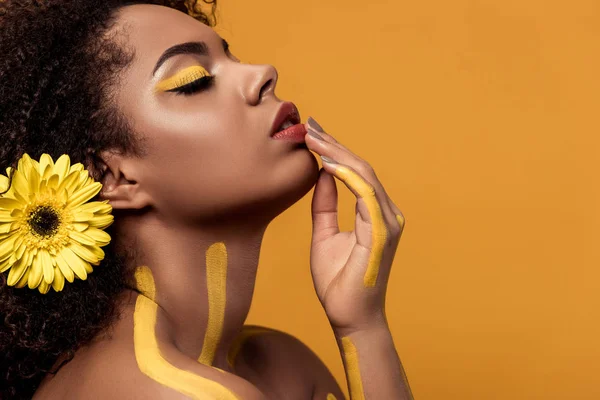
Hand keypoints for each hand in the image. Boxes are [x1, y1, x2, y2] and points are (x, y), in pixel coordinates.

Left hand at [304, 117, 404, 333]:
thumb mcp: (324, 234)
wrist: (349, 317)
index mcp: (375, 214)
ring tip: (314, 137)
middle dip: (335, 145)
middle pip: (361, 168)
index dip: (335, 151)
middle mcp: (387, 213)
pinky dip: (347, 175)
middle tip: (310, 126)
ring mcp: (387, 222)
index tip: (312, 134)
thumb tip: (321, 175)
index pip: (356, 174)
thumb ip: (325, 205)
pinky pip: (365, 194)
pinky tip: (327, 162)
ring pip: (364, 175)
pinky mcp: (381, 232)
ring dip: (338, 154)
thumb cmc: (339, 281)